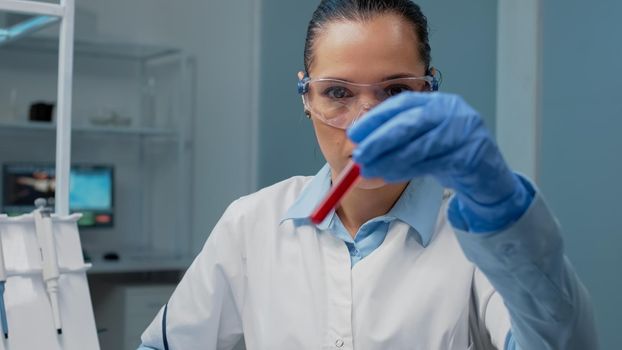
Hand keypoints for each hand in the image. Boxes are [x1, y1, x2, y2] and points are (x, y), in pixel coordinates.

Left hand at [348, 92, 528, 230]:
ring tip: (368, 170)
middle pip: (410, 123)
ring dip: (390, 160)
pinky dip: (407, 170)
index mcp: (436, 102)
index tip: (354, 134)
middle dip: (380, 140)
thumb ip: (395, 142)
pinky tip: (390, 175)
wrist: (487, 178)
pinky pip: (434, 163)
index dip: (376, 119)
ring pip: (420, 145)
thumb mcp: (421, 142)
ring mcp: (465, 131)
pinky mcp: (473, 154)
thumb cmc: (448, 157)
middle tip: (359, 156)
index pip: (401, 104)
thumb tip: (359, 150)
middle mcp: (451, 111)